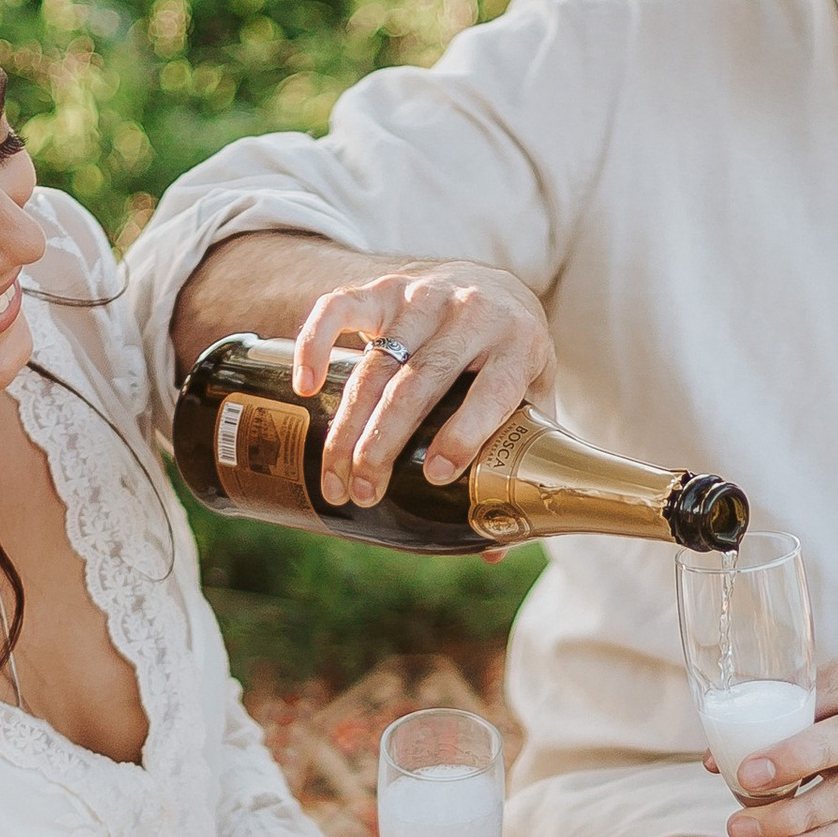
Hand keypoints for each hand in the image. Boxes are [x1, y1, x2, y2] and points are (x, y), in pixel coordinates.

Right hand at [289, 260, 555, 508]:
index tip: (436, 476)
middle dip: (386, 443)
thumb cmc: (511, 356)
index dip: (464, 433)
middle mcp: (471, 314)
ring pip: (378, 362)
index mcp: (518, 346)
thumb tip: (495, 552)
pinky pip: (339, 309)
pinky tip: (304, 388)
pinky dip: (315, 344)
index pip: (492, 390)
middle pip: (421, 383)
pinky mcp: (384, 289)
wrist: (493, 284)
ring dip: (349, 424)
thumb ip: (520, 460)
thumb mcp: (532, 398)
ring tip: (335, 477)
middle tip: (364, 493)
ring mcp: (424, 297)